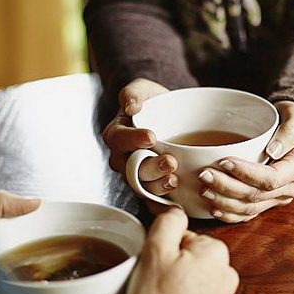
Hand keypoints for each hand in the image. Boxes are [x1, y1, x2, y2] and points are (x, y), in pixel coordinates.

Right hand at [102, 78, 179, 197]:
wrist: (168, 115)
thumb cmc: (152, 102)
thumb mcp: (142, 89)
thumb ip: (133, 93)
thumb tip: (132, 106)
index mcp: (116, 135)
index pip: (119, 139)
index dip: (133, 140)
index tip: (152, 137)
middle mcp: (123, 158)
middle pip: (131, 168)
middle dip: (150, 168)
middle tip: (170, 162)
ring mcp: (136, 174)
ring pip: (142, 186)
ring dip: (158, 186)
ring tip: (174, 180)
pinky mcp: (152, 186)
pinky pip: (153, 200)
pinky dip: (163, 204)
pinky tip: (177, 203)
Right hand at [125, 207, 238, 293]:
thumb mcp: (154, 253)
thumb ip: (166, 224)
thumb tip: (174, 210)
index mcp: (214, 250)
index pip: (182, 237)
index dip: (162, 250)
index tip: (154, 266)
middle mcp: (226, 272)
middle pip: (188, 258)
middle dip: (171, 269)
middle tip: (155, 286)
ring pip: (192, 281)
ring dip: (178, 289)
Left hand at [196, 101, 293, 222]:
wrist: (292, 131)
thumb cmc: (291, 120)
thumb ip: (288, 131)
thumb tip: (273, 151)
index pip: (270, 178)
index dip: (246, 173)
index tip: (224, 162)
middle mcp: (290, 188)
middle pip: (255, 195)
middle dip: (227, 187)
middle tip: (204, 175)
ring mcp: (278, 198)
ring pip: (249, 208)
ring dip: (224, 202)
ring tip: (203, 190)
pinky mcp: (266, 202)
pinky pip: (247, 214)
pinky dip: (230, 214)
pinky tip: (213, 209)